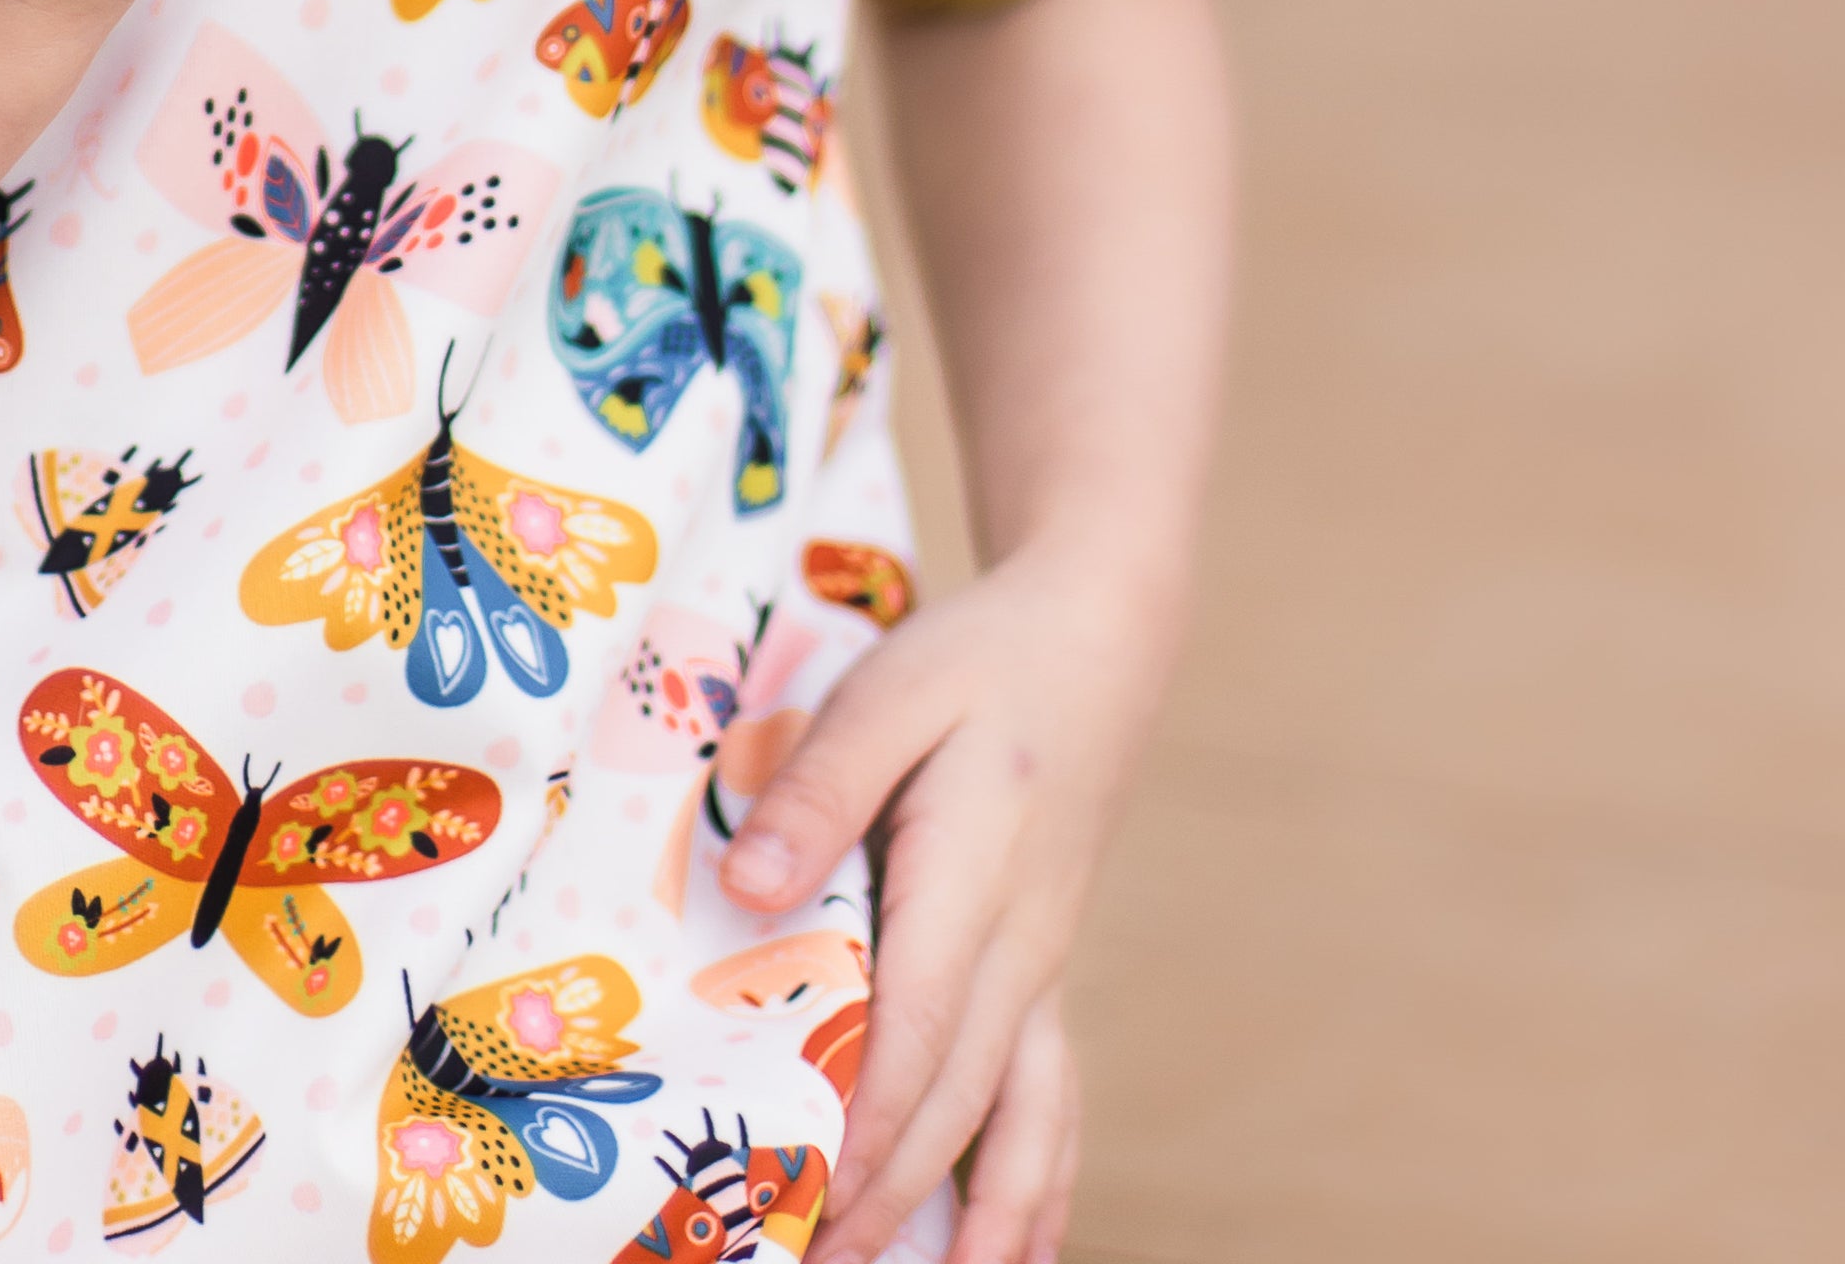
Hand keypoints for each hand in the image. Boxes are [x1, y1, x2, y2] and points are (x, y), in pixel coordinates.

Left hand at [718, 542, 1166, 1263]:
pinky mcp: (1043, 967)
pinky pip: (1051, 1096)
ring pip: (1021, 1115)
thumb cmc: (977, 660)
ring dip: (982, 1216)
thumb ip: (822, 787)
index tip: (816, 1197)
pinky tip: (1022, 1244)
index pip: (920, 1025)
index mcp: (971, 875)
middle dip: (894, 1194)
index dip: (872, 1122)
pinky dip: (1039, 1178)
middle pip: (959, 1093)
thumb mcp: (888, 692)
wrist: (1093, 642)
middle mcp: (1019, 944)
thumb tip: (751, 882)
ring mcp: (1041, 965)